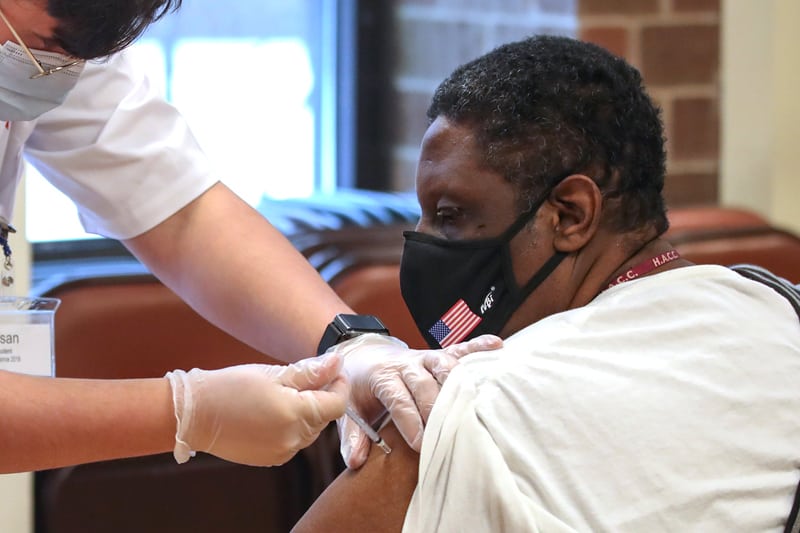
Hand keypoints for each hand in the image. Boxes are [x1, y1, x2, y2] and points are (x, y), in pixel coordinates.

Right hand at [164, 352, 347, 466]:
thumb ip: (310, 372)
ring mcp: (282, 453)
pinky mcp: (270, 459)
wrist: (193, 414)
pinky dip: (292, 426)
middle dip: (322, 396)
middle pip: (324, 417)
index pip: (337, 404)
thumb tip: (337, 362)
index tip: (333, 369)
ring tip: (285, 392)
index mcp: (297, 415)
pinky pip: (293, 441)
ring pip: (310, 430)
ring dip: (307, 412)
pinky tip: (273, 411)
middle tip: (306, 376)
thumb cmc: (231, 387)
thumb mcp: (274, 374)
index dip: (339, 385)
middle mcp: (293, 440)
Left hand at [333, 334, 502, 468]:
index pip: (398, 398)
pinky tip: (497, 346)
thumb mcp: (348, 408)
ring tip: (472, 401)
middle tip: (446, 433)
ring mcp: (425, 357)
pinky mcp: (439, 354)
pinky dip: (478, 346)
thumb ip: (353, 435)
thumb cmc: (359, 386)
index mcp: (382, 376)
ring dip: (457, 380)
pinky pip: (460, 348)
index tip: (420, 444)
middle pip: (424, 383)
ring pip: (444, 364)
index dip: (410, 421)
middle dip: (435, 408)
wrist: (362, 353)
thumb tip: (355, 461)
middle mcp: (406, 363)